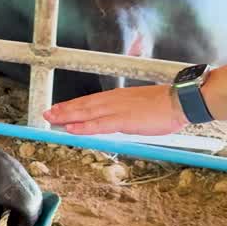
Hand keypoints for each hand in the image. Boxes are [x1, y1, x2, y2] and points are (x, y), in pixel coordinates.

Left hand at [42, 84, 188, 135]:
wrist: (180, 101)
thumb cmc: (164, 106)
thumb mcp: (139, 106)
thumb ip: (124, 112)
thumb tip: (114, 120)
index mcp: (117, 97)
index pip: (89, 101)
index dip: (72, 105)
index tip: (57, 108)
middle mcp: (113, 101)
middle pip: (83, 105)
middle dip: (63, 110)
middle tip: (46, 114)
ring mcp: (117, 110)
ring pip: (86, 113)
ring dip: (67, 116)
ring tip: (51, 119)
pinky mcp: (124, 120)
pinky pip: (99, 124)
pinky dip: (84, 126)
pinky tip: (71, 128)